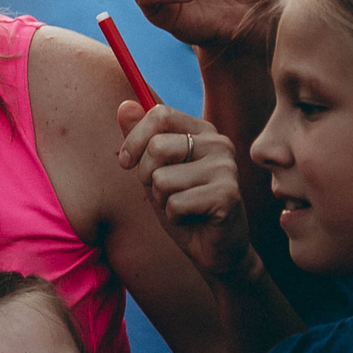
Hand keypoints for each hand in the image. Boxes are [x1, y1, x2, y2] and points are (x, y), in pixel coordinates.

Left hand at [118, 101, 252, 278]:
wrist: (214, 248)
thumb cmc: (182, 205)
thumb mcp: (153, 170)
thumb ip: (140, 138)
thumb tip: (124, 104)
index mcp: (202, 131)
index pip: (159, 114)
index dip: (133, 139)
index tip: (126, 163)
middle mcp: (219, 144)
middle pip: (156, 146)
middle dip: (146, 175)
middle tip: (164, 191)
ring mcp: (227, 169)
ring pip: (162, 178)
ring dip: (161, 199)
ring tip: (182, 205)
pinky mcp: (228, 196)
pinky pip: (175, 203)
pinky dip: (174, 217)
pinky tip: (193, 218)